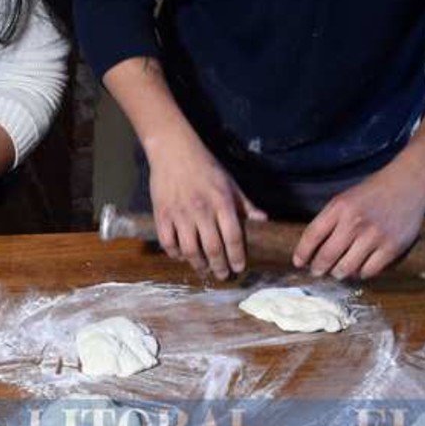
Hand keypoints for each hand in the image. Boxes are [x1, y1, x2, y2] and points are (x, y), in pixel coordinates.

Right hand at [146, 135, 264, 279]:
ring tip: (204, 268)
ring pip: (189, 249)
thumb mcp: (230, 183)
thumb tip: (263, 220)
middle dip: (219, 266)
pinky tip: (182, 255)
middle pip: (212, 248)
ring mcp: (179, 213)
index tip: (239, 267)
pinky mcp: (161, 214)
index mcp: (221, 202)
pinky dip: (175, 253)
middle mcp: (201, 210)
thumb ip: (245, 204)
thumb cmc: (206, 166)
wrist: (173, 150)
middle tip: (222, 275)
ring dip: (198, 264)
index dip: (237, 256)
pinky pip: (168, 242)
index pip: (232, 237)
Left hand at [293, 164, 424, 279]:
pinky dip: (361, 274)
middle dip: (318, 268)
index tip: (298, 262)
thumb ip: (329, 220)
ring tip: (338, 272)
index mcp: (339, 207)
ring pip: (347, 268)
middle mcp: (355, 222)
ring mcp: (374, 236)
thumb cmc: (371, 193)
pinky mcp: (392, 247)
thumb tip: (312, 249)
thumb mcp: (344, 199)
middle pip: (327, 256)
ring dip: (339, 273)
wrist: (407, 185)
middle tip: (317, 272)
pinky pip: (369, 271)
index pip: (312, 235)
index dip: (302, 252)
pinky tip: (359, 269)